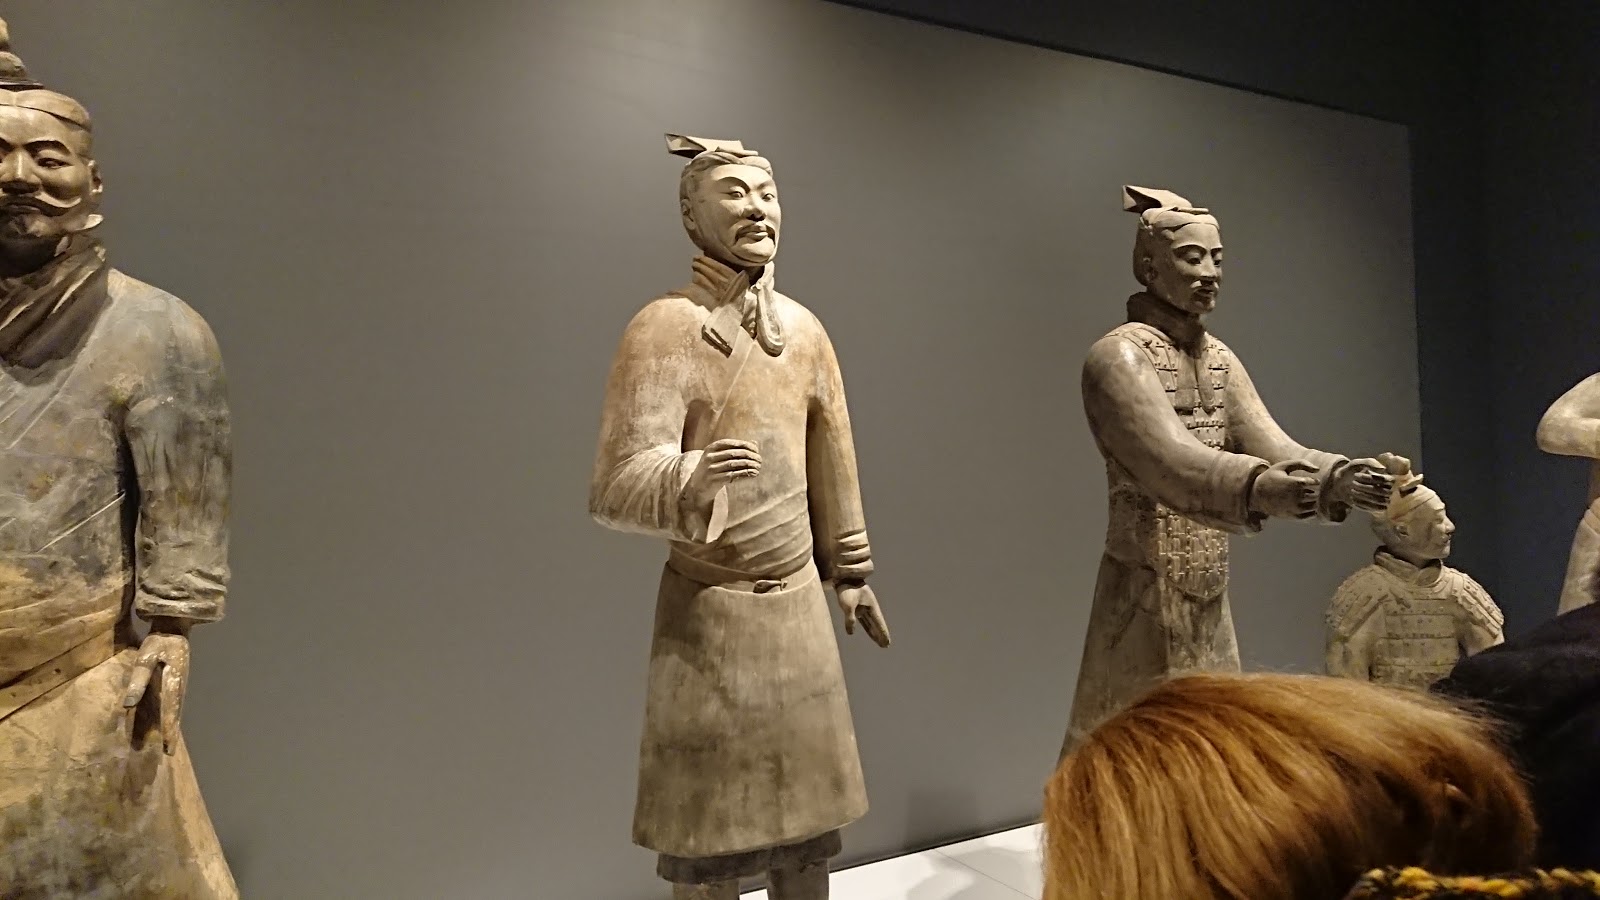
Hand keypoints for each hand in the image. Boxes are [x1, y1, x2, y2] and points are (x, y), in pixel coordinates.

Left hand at [122, 623, 190, 754]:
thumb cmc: (158, 642)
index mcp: (173, 683)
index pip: (170, 712)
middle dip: (172, 734)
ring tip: (168, 744)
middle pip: (176, 715)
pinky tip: (169, 723)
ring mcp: (180, 685)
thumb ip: (137, 681)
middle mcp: (179, 687)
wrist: (175, 627)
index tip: (168, 748)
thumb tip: (127, 705)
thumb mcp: (144, 658)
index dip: (168, 731)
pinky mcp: (178, 682)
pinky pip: (175, 704)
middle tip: (169, 753)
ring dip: (172, 727)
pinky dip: (172, 717)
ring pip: (176, 710)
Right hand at [684, 438, 760, 509]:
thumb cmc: (713, 469)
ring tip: (758, 466)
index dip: (745, 445)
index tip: (756, 450)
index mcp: (710, 448)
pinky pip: (733, 475)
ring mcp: (711, 469)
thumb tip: (755, 442)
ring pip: (734, 464)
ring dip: (749, 465)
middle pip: (734, 453)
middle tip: (760, 460)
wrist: (697, 487)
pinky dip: (745, 474)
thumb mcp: (719, 457)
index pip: (730, 443)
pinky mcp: (714, 480)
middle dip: (749, 455)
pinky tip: (753, 473)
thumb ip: (735, 449)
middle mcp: (709, 457)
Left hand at [836, 582, 890, 647]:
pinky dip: (868, 628)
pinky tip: (871, 633)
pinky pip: (864, 621)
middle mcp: (869, 608)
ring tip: (880, 642)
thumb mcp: (847, 605)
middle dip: (881, 635)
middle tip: (886, 645)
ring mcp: (863, 608)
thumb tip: (851, 632)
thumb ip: (850, 619)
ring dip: (875, 633)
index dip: (883, 633)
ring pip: (871, 624)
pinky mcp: (856, 608)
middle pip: (876, 625)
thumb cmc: (846, 589)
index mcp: (871, 606)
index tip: (887, 643)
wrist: (842, 578)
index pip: (878, 623)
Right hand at [1249, 460, 1320, 518]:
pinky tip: (1304, 505)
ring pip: (1314, 504)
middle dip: (1313, 491)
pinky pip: (1310, 515)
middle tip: (1306, 489)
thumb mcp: (1283, 466)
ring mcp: (1295, 507)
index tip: (1307, 481)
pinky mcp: (1293, 516)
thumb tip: (1318, 469)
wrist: (1256, 495)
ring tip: (1304, 496)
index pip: (1314, 483)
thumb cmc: (1271, 477)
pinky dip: (1312, 510)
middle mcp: (1296, 496)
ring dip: (1312, 500)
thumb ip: (1302, 463)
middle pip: (1315, 494)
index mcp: (1295, 482)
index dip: (1313, 481)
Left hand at [1328, 458, 1394, 511]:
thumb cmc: (1351, 471)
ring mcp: (1382, 499)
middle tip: (1353, 483)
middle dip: (1365, 487)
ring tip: (1352, 490)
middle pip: (1383, 491)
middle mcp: (1387, 489)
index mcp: (1387, 477)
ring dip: (1363, 496)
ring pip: (1379, 501)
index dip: (1371, 478)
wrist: (1341, 483)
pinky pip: (1373, 508)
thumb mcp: (1357, 463)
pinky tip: (1352, 498)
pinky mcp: (1376, 508)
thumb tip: (1383, 469)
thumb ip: (1370, 463)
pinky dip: (1361, 503)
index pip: (1386, 480)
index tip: (1356, 475)